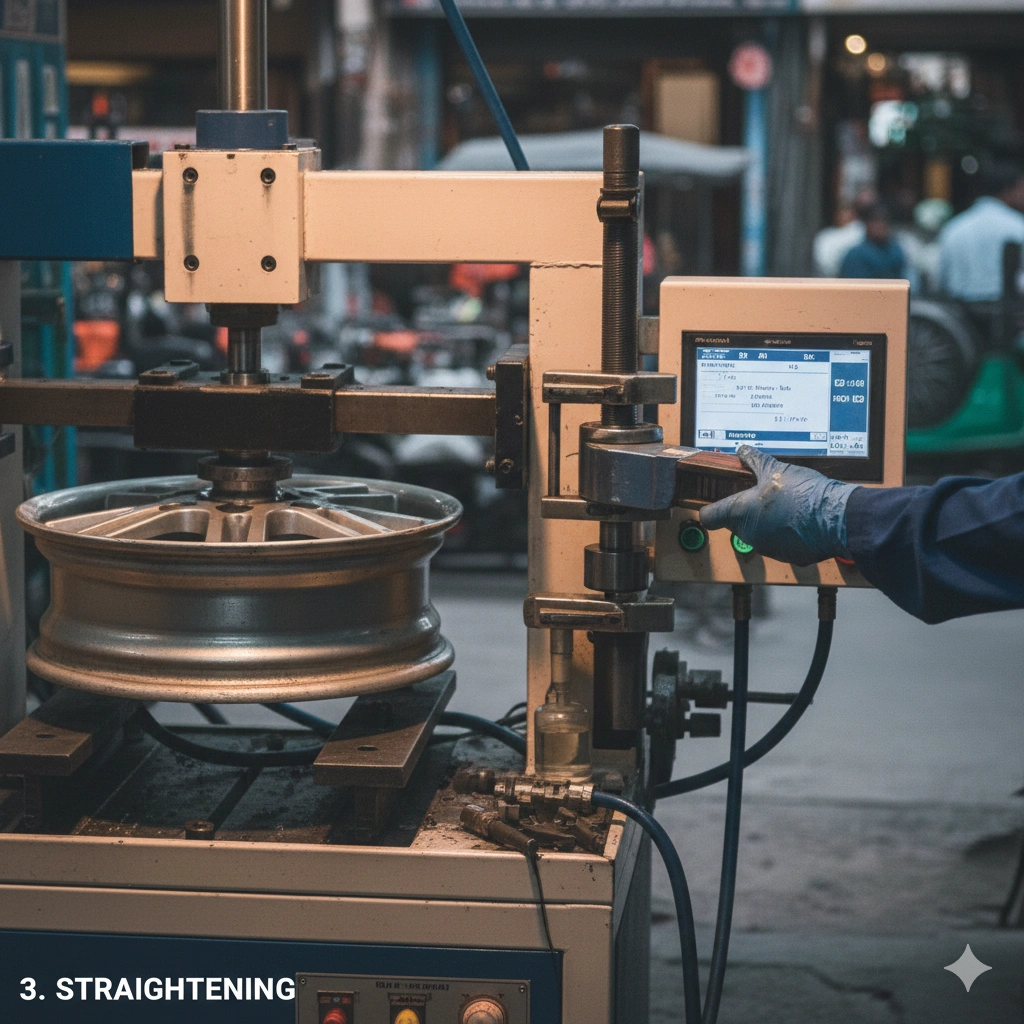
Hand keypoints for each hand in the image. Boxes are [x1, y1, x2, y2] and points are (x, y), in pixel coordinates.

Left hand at [700, 445, 857, 565]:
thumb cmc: (805, 495)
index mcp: (740, 513)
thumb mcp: (776, 469)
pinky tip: (798, 519)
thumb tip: (743, 451)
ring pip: (757, 533)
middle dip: (745, 510)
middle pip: (735, 523)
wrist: (838, 518)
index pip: (708, 516)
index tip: (714, 501)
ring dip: (765, 521)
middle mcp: (749, 534)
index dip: (710, 507)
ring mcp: (768, 548)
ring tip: (784, 505)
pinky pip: (778, 543)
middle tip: (759, 495)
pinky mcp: (787, 556)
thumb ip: (754, 460)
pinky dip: (784, 533)